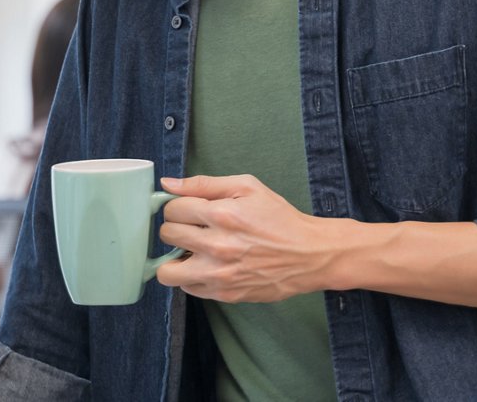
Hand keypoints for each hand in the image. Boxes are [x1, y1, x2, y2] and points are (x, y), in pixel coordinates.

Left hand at [154, 174, 332, 302]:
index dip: (177, 207)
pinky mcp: (225, 294)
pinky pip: (187, 288)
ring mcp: (219, 273)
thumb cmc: (279, 218)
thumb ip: (204, 184)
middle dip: (175, 228)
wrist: (310, 254)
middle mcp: (216, 246)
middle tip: (190, 228)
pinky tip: (205, 265)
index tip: (187, 210)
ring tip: (189, 252)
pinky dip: (190, 276)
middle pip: (167, 235)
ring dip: (172, 259)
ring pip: (166, 271)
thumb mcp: (246, 187)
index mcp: (221, 215)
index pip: (172, 209)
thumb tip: (168, 183)